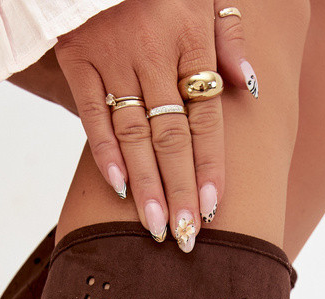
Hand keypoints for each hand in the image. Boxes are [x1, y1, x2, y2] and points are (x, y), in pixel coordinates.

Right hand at [55, 0, 257, 249]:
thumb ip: (228, 38)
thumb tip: (247, 86)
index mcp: (190, 37)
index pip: (205, 116)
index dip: (209, 164)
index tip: (211, 207)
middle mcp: (153, 51)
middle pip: (171, 136)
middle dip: (179, 191)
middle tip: (185, 236)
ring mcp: (112, 55)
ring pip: (133, 134)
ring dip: (146, 185)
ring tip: (155, 227)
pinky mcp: (77, 57)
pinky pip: (91, 114)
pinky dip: (104, 153)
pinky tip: (119, 189)